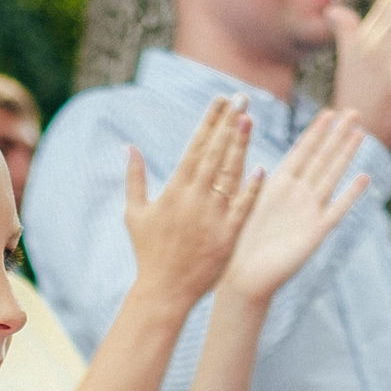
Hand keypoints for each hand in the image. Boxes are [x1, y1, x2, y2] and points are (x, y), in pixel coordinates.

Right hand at [122, 96, 257, 313]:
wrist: (164, 292)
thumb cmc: (148, 253)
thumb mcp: (135, 214)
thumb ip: (134, 178)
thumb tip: (129, 147)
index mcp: (174, 191)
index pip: (196, 147)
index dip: (210, 122)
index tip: (221, 100)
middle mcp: (195, 200)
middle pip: (215, 154)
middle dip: (229, 123)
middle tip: (242, 98)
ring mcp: (213, 217)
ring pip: (231, 174)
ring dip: (241, 146)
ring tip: (250, 119)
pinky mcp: (228, 236)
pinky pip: (243, 207)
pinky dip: (252, 188)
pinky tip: (261, 167)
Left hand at [221, 110, 370, 302]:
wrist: (244, 276)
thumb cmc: (238, 241)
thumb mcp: (244, 200)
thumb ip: (251, 176)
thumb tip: (242, 153)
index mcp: (278, 184)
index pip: (302, 151)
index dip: (316, 132)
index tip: (329, 112)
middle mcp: (297, 194)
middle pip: (321, 158)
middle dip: (337, 135)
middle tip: (354, 111)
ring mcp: (309, 212)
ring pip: (331, 177)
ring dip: (345, 155)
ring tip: (360, 133)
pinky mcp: (315, 232)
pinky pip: (336, 210)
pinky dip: (349, 195)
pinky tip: (363, 178)